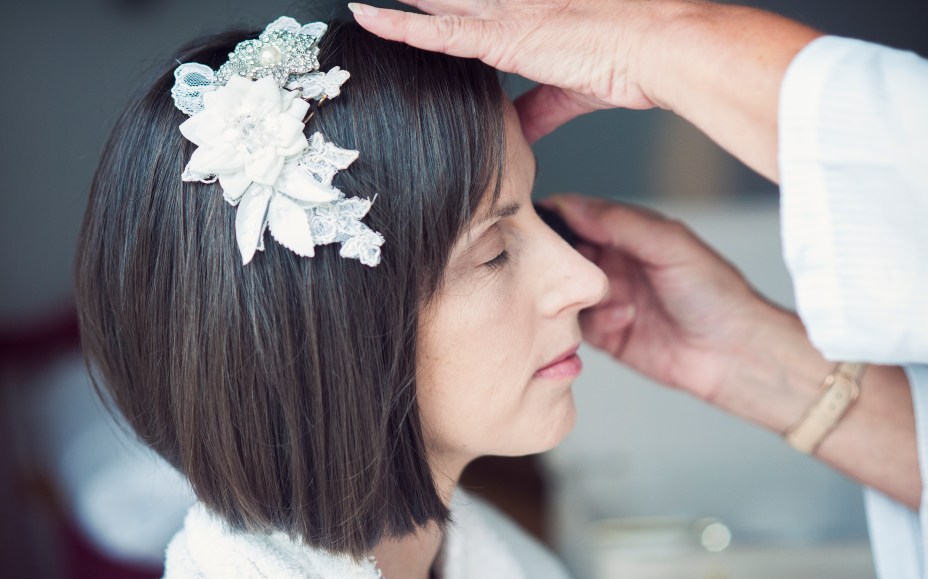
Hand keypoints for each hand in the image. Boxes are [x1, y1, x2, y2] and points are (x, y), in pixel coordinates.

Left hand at [348, 0, 665, 141]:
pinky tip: (370, 18)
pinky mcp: (505, 35)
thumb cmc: (626, 62)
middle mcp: (510, 8)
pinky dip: (402, 28)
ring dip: (401, 3)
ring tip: (356, 2)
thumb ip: (537, 108)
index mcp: (526, 20)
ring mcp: (505, 16)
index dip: (434, 12)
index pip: (467, 12)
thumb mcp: (569, 92)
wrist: (656, 50)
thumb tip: (518, 130)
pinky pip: (439, 31)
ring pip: (435, 4)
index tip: (409, 9)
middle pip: (445, 1)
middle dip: (412, 0)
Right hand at [546, 194, 772, 402]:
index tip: (534, 222)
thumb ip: (619, 222)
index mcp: (628, 234)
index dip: (553, 216)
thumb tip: (571, 204)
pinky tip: (627, 318)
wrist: (734, 353)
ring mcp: (608, 300)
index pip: (577, 216)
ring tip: (608, 295)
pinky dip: (594, 321)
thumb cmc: (714, 292)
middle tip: (559, 264)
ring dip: (578, 293)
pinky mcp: (606, 335)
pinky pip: (577, 326)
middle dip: (558, 259)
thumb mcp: (669, 244)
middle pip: (564, 254)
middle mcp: (614, 265)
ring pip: (564, 292)